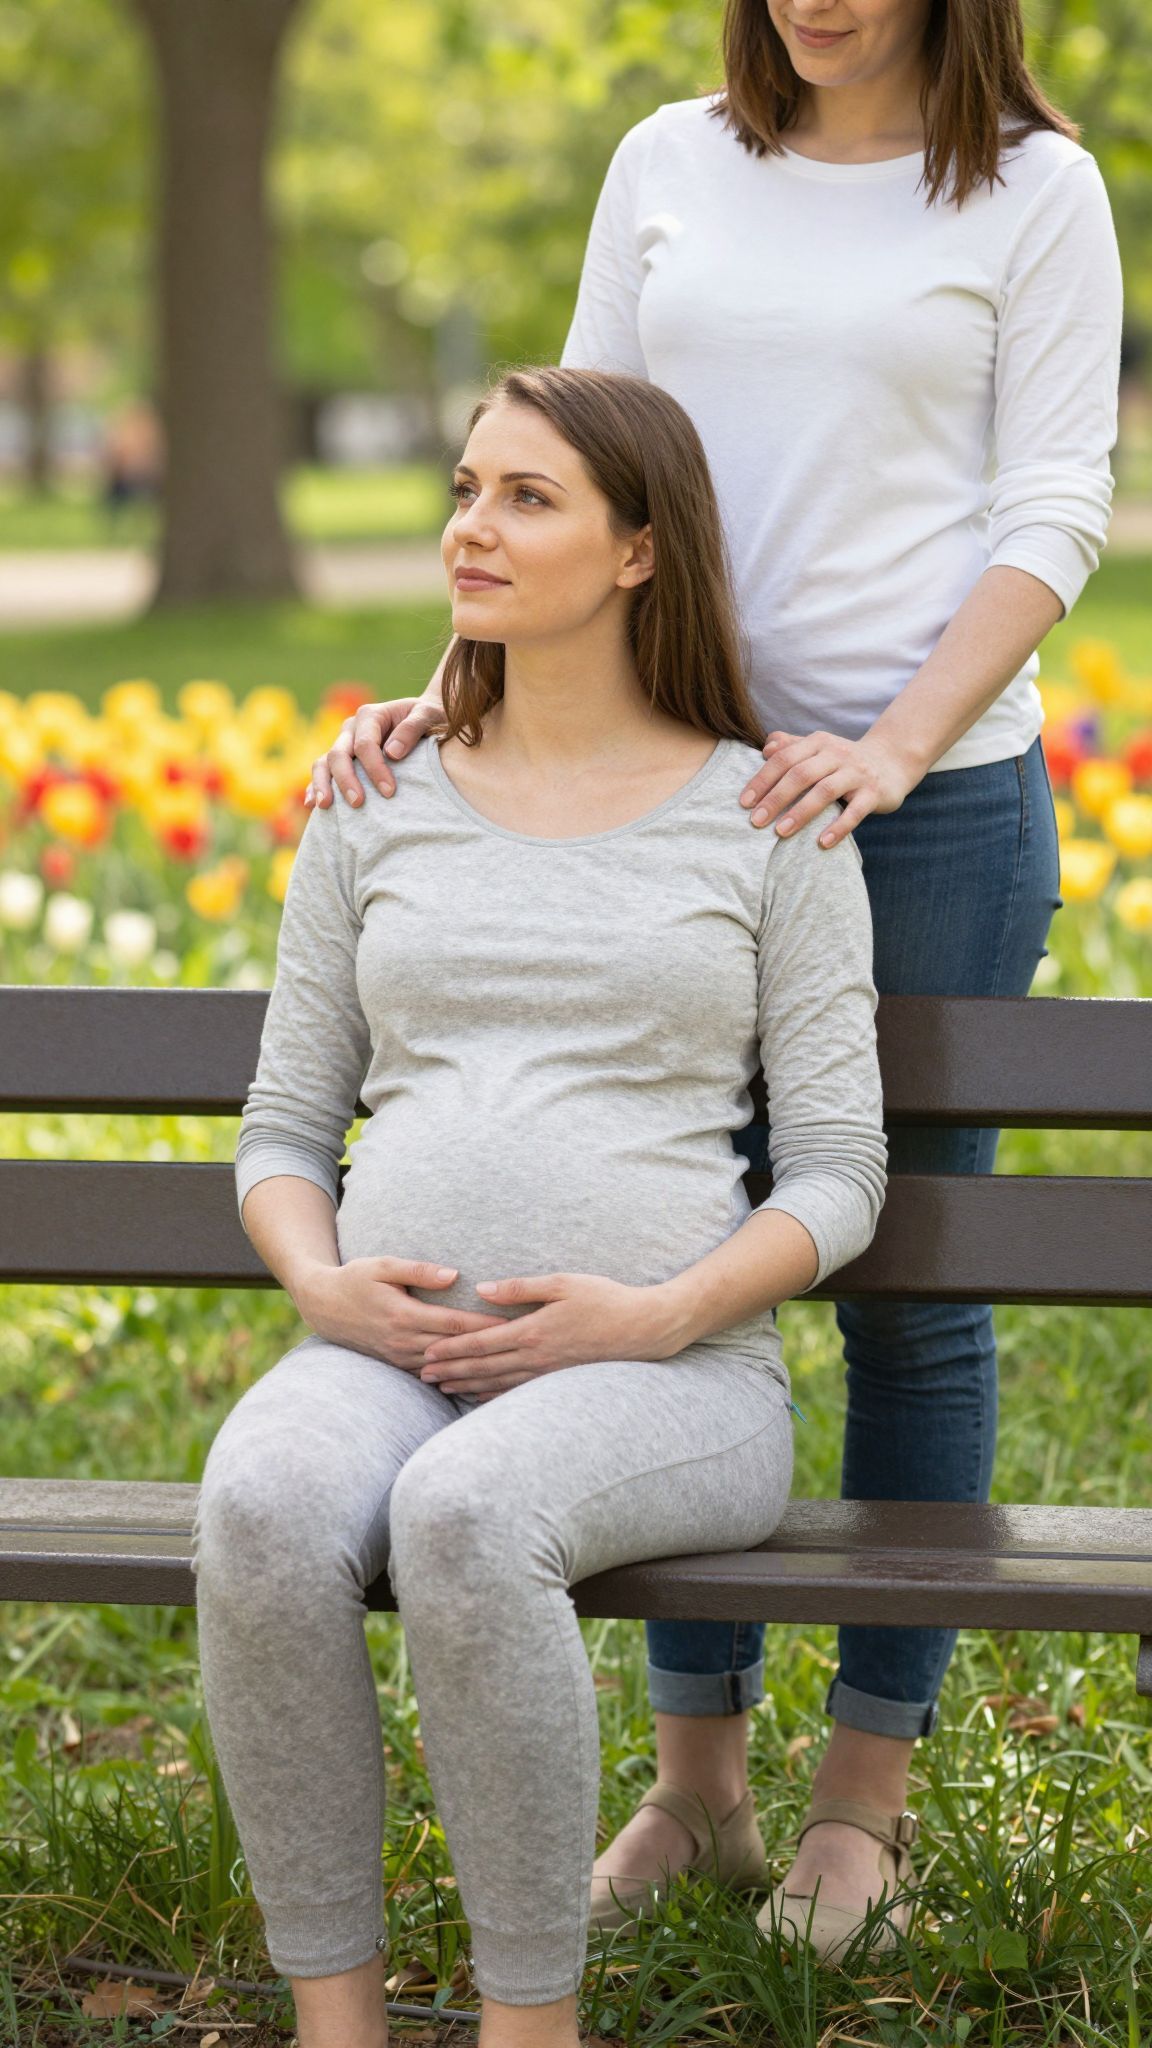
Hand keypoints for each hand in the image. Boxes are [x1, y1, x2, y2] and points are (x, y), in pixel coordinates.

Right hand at [296, 1257, 506, 1373]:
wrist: (324, 1307)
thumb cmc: (356, 1279)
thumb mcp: (383, 1265)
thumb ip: (419, 1270)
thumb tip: (454, 1275)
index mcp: (402, 1315)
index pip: (453, 1324)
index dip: (483, 1324)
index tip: (512, 1322)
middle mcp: (402, 1341)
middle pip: (455, 1348)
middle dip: (487, 1347)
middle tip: (520, 1344)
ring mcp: (399, 1357)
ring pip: (445, 1367)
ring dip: (473, 1366)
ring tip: (506, 1364)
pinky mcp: (397, 1365)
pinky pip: (432, 1375)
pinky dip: (455, 1376)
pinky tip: (477, 1377)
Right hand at [304, 696, 443, 809]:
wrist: (425, 721)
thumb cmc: (430, 719)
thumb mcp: (429, 716)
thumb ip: (412, 728)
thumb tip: (393, 753)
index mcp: (370, 715)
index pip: (365, 744)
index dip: (375, 768)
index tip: (390, 791)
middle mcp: (351, 729)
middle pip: (339, 754)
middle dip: (347, 780)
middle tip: (358, 803)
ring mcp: (343, 744)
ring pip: (324, 763)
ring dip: (322, 784)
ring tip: (325, 806)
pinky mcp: (342, 760)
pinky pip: (322, 772)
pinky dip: (315, 787)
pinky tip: (313, 805)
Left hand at [418, 1271, 689, 1397]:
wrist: (644, 1329)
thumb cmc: (605, 1299)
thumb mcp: (563, 1283)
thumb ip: (521, 1288)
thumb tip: (483, 1290)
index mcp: (533, 1330)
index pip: (482, 1342)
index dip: (452, 1349)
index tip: (428, 1352)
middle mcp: (536, 1357)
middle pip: (483, 1366)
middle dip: (450, 1370)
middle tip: (421, 1374)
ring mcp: (547, 1372)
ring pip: (497, 1382)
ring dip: (466, 1384)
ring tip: (441, 1386)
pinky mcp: (558, 1379)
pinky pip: (518, 1391)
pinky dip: (494, 1394)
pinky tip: (478, 1396)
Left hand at [739, 729, 916, 846]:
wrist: (891, 762)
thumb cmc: (843, 761)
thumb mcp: (818, 749)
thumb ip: (791, 747)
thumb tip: (766, 749)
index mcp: (818, 743)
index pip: (784, 758)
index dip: (762, 780)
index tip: (744, 803)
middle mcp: (837, 754)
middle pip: (801, 774)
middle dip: (775, 798)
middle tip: (755, 822)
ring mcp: (857, 773)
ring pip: (825, 791)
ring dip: (801, 813)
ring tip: (780, 832)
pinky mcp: (874, 793)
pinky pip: (855, 812)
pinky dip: (838, 827)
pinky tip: (821, 843)